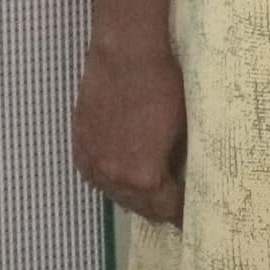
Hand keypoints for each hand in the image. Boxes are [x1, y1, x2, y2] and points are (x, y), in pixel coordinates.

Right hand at [72, 39, 186, 225]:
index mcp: (144, 175)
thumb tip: (180, 176)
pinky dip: (109, 177)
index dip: (180, 213)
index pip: (166, 209)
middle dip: (157, 207)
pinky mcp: (80, 143)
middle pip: (139, 207)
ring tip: (148, 192)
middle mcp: (114, 177)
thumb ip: (177, 160)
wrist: (126, 53)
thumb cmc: (163, 85)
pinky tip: (119, 172)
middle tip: (171, 206)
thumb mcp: (183, 126)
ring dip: (132, 195)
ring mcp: (93, 161)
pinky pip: (95, 174)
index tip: (189, 216)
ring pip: (114, 193)